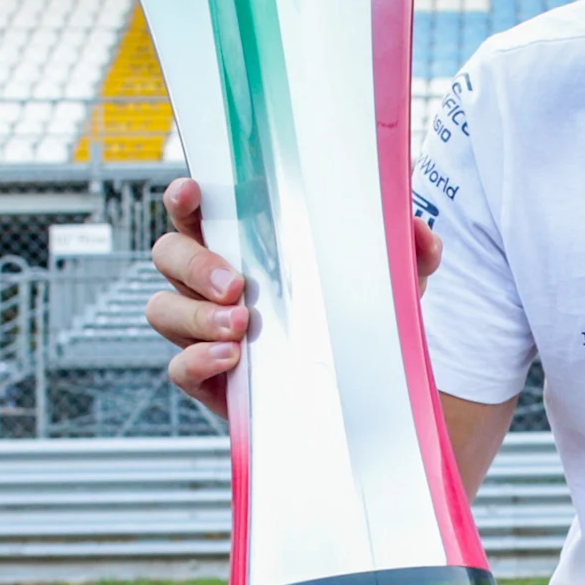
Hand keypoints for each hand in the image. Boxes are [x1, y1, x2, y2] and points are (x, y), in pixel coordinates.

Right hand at [142, 177, 443, 418]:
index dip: (183, 197)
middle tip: (237, 285)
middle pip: (169, 254)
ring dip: (195, 315)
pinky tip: (230, 358)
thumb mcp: (385, 284)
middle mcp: (207, 282)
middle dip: (195, 264)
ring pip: (163, 308)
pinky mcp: (204, 375)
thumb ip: (406, 255)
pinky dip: (198, 359)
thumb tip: (421, 234)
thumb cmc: (349, 320)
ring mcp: (199, 328)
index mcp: (240, 243)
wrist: (350, 393)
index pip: (196, 211)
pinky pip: (178, 365)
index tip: (191, 191)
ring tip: (241, 326)